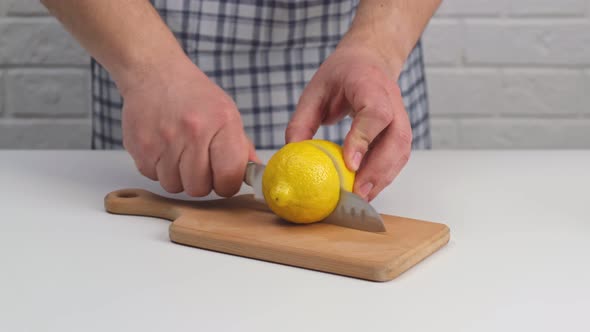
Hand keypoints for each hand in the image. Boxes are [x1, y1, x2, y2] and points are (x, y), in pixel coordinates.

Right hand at [119, 57, 257, 196]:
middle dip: (201, 182)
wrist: (155, 73)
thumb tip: (254, 173)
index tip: (223, 177)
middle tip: (199, 163)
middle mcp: (193, 133)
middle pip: (199, 189)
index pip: (229, 177)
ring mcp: (164, 141)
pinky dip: (159, 169)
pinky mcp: (141, 147)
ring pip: (174, 186)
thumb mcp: (227, 113)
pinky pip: (153, 177)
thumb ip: (241, 147)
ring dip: (178, 176)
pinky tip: (163, 148)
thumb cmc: (194, 95)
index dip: (227, 183)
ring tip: (179, 152)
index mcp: (222, 124)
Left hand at [285, 44, 411, 200]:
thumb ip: (302, 120)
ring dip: (382, 179)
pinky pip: (397, 158)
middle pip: (396, 139)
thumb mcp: (315, 90)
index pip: (375, 113)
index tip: (349, 163)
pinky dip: (384, 177)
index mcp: (370, 85)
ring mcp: (401, 118)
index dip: (364, 139)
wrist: (371, 60)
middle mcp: (392, 101)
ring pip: (400, 153)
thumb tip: (290, 154)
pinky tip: (366, 192)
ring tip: (360, 200)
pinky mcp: (400, 133)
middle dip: (377, 170)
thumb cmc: (342, 74)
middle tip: (355, 193)